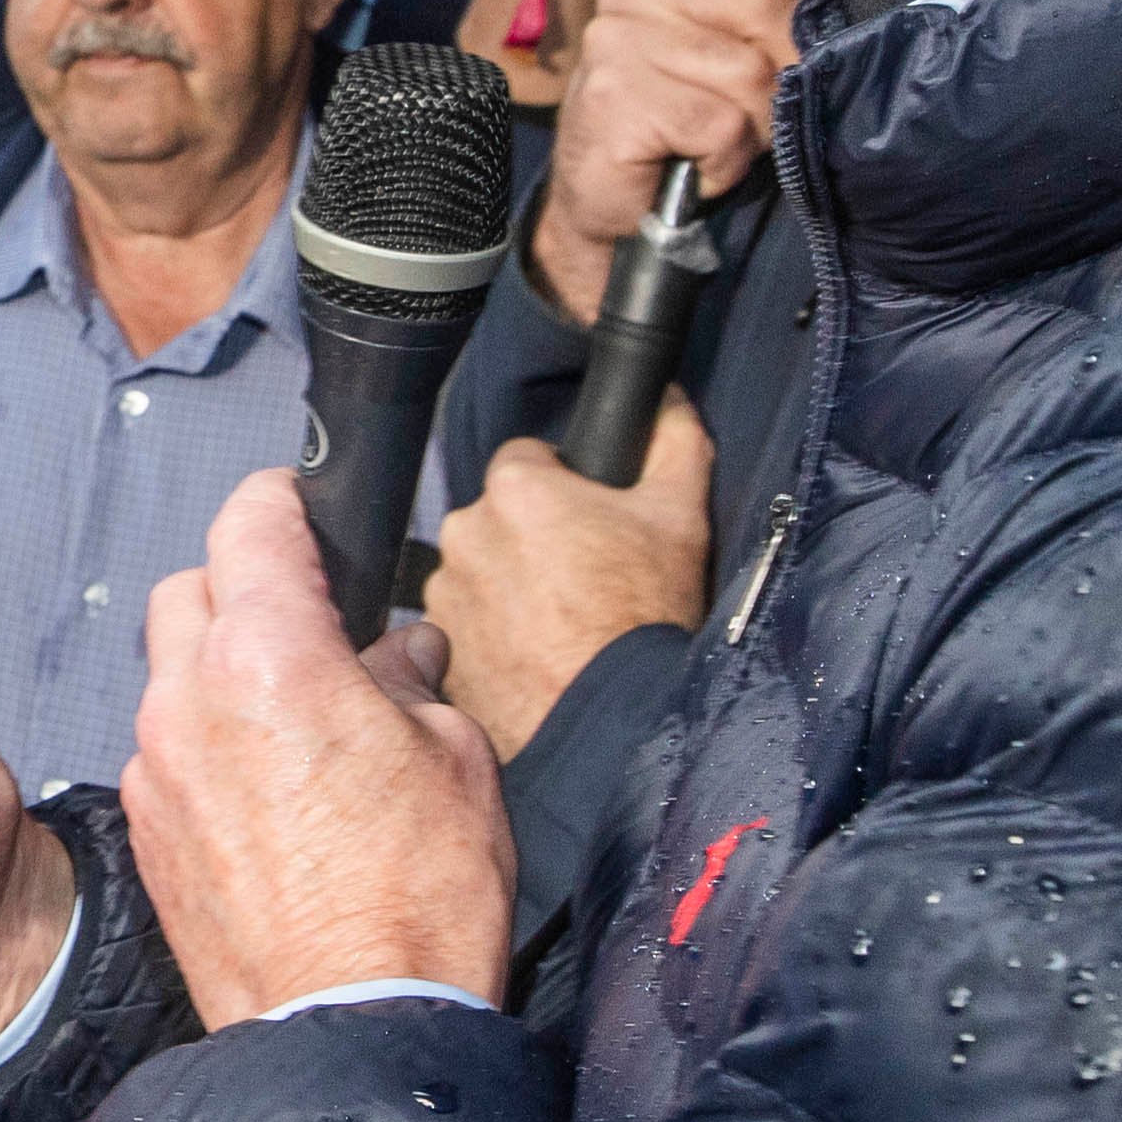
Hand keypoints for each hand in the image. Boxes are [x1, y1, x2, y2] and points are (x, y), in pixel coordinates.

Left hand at [127, 473, 514, 1025]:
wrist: (350, 1028)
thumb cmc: (416, 904)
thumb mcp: (455, 760)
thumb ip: (411, 682)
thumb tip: (399, 653)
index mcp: (273, 657)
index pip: (251, 522)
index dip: (282, 500)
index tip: (303, 506)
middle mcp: (192, 699)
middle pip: (192, 589)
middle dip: (244, 587)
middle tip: (309, 621)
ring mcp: (155, 767)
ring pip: (169, 674)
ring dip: (221, 673)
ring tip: (296, 720)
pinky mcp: (146, 831)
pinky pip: (164, 752)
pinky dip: (204, 746)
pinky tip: (265, 790)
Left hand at [421, 404, 716, 761]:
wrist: (614, 722)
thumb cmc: (645, 615)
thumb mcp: (680, 516)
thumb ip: (671, 441)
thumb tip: (664, 399)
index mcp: (515, 487)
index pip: (529, 460)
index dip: (565, 486)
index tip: (591, 523)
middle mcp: (465, 531)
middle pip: (501, 516)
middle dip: (535, 537)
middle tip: (585, 578)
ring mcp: (446, 592)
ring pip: (482, 569)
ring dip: (512, 586)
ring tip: (564, 624)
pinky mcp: (441, 646)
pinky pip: (468, 623)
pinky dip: (495, 633)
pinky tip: (537, 654)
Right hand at [528, 0, 807, 320]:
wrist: (615, 206)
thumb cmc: (691, 118)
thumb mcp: (741, 41)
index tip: (795, 0)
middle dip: (784, 65)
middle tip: (757, 103)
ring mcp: (617, 38)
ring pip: (749, 70)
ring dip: (757, 123)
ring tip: (722, 139)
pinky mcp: (615, 96)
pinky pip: (722, 124)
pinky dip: (726, 158)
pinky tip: (697, 162)